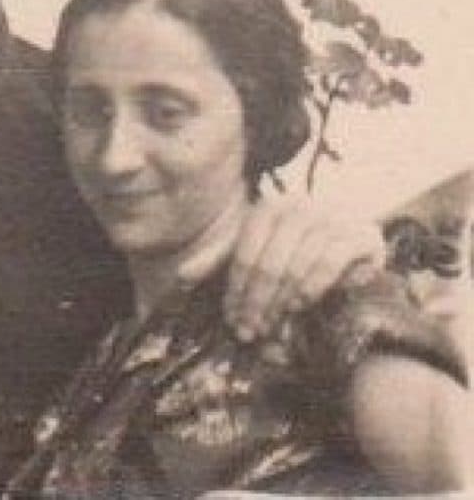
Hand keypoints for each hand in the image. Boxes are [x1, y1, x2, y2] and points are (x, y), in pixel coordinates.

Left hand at [177, 197, 384, 341]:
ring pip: (294, 268)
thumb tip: (181, 275)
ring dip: (279, 303)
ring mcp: (330, 218)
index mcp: (268, 207)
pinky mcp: (357, 235)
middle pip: (267, 264)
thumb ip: (220, 259)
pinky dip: (310, 288)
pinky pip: (327, 265)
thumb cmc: (298, 245)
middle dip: (255, 303)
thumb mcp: (258, 247)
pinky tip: (299, 307)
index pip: (245, 254)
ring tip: (270, 327)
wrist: (355, 232)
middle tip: (249, 332)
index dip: (235, 290)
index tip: (231, 319)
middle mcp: (298, 207)